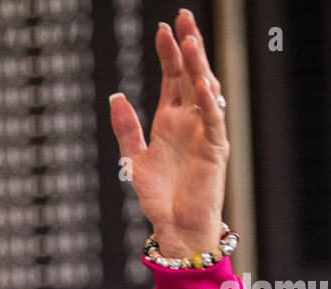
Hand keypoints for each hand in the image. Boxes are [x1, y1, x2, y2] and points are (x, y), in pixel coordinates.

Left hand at [108, 9, 228, 260]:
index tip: (163, 27)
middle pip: (189, 75)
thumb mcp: (132, 159)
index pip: (171, 78)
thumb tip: (116, 96)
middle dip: (187, 46)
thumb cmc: (159, 196)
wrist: (175, 226)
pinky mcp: (215, 150)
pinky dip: (207, 102)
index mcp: (170, 121)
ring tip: (190, 40)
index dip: (167, 53)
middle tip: (183, 17)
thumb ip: (126, 129)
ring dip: (198, 66)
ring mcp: (204, 133)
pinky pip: (213, 121)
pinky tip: (200, 82)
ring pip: (204, 91)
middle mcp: (190, 121)